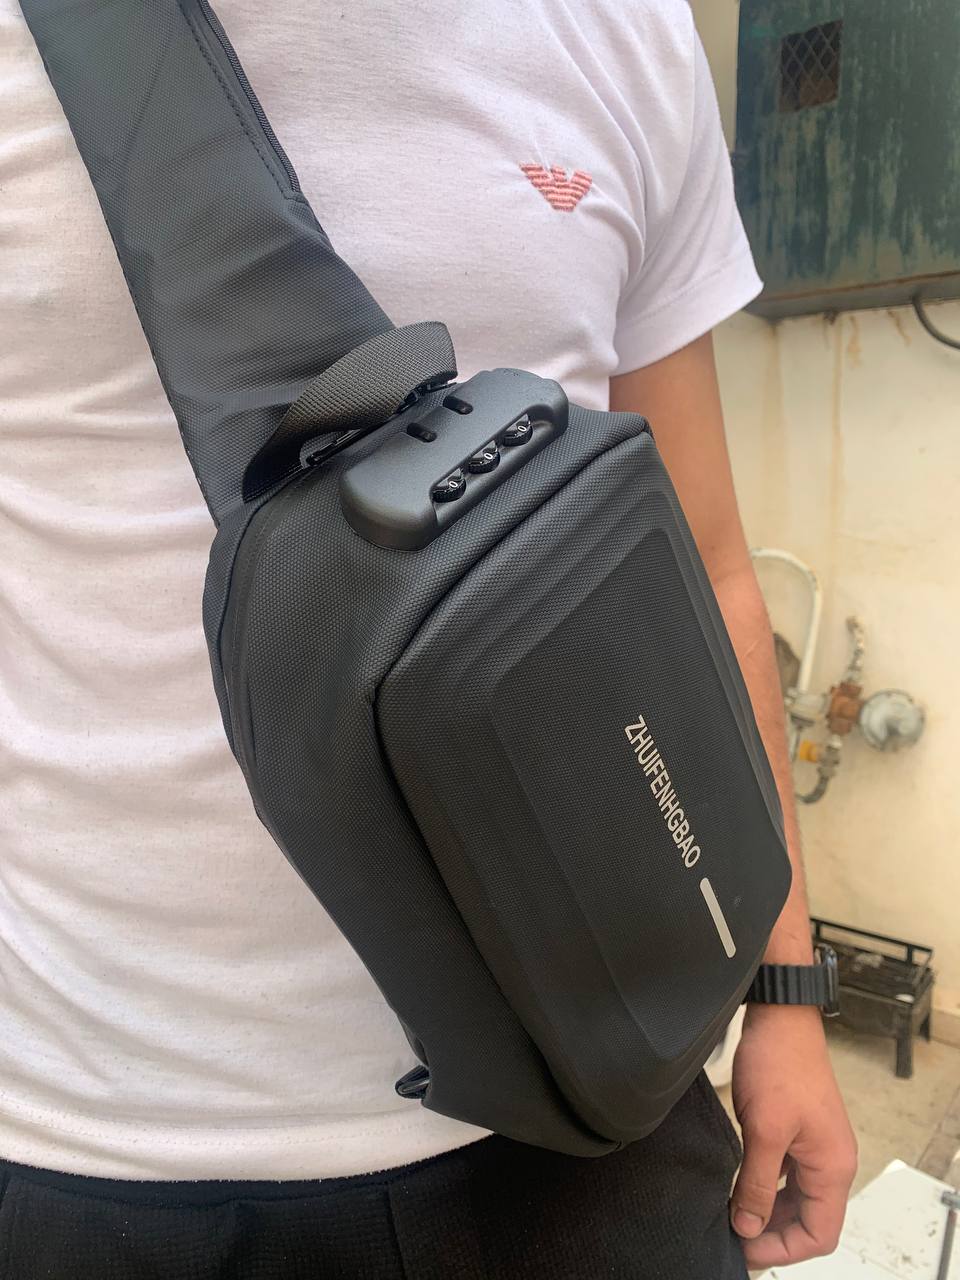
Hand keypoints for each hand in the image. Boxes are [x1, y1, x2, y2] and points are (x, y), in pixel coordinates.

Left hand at [730, 1004, 857, 1267]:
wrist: (780, 1017)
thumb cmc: (778, 1065)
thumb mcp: (763, 1130)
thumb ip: (756, 1184)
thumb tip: (747, 1228)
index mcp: (833, 1167)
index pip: (820, 1234)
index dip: (783, 1249)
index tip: (745, 1248)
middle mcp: (831, 1161)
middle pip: (809, 1220)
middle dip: (773, 1234)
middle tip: (733, 1236)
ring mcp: (815, 1146)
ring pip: (796, 1198)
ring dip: (768, 1212)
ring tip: (733, 1217)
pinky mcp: (799, 1131)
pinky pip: (787, 1174)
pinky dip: (766, 1187)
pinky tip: (739, 1188)